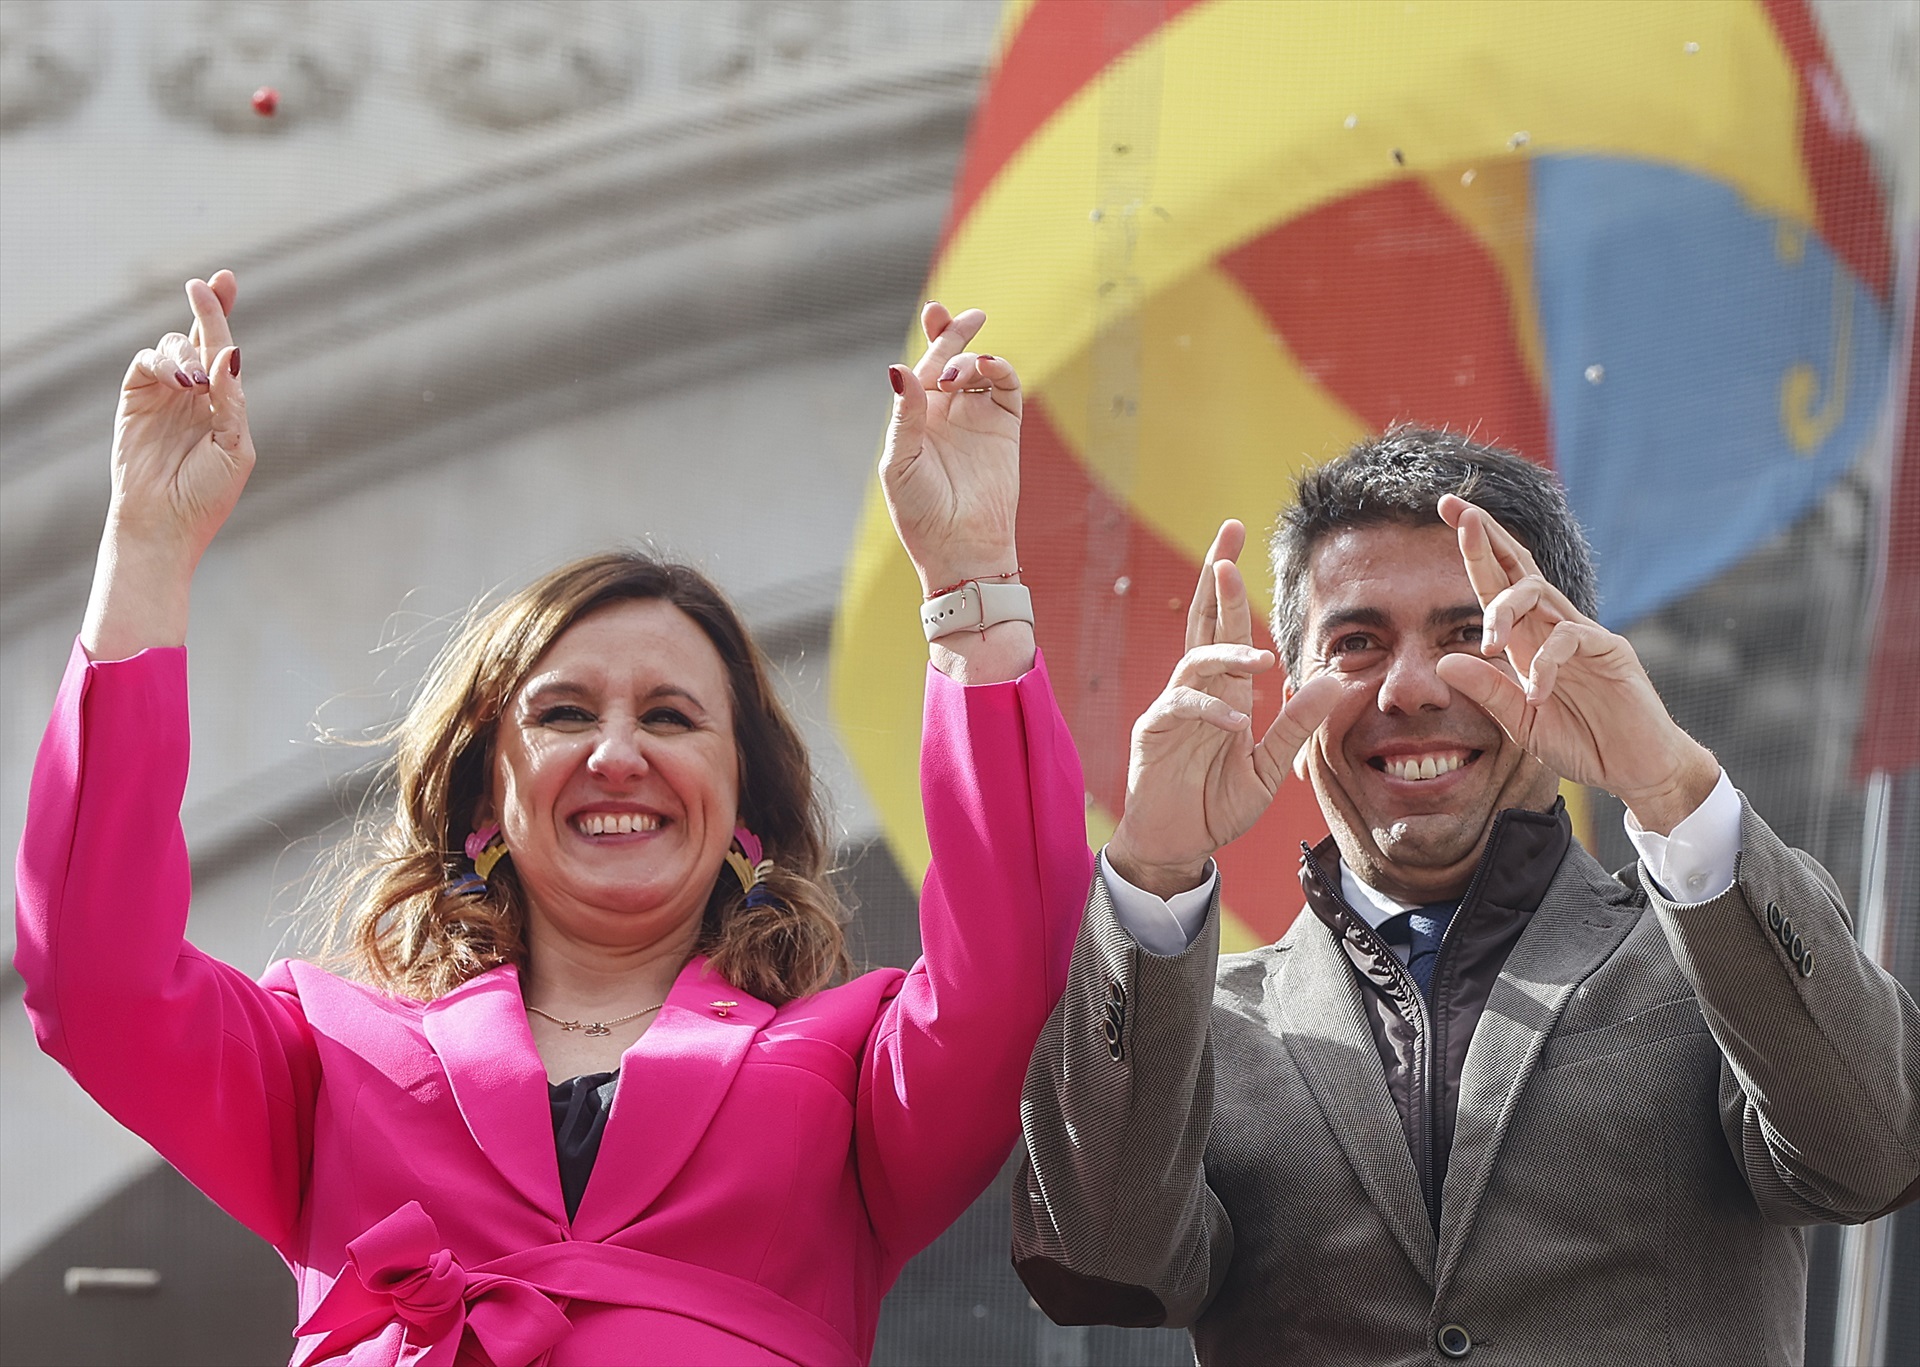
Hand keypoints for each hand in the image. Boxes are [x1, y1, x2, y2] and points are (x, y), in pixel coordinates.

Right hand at [108, 272, 253, 560]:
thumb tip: (232, 353)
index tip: (224, 278)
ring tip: (195, 383)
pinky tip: (180, 381)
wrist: (164, 523)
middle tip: (205, 288)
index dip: (224, 314)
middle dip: (207, 309)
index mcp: (225, 404)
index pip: (226, 352)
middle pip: (200, 338)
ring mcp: (164, 394)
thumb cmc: (207, 494)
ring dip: (188, 354)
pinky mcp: (135, 398)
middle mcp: (195, 394)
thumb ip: (232, 400)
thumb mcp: (235, 447)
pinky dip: (163, 362)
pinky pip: (146, 362)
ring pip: (175, 346)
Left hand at [879, 302, 1021, 594]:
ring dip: (970, 360)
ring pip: (980, 370)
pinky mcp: (1006, 430)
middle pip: (953, 360)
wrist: (961, 547)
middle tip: (967, 316)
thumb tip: (898, 368)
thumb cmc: (921, 513)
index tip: (936, 311)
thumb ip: (905, 415)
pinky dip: (1000, 370)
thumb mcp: (900, 462)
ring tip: (957, 375)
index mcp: (918, 419)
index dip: (932, 338)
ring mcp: (978, 420)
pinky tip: (985, 369)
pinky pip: (1006, 388)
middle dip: (956, 334)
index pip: (923, 369)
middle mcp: (948, 414)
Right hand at [1107, 522, 1347, 896]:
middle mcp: (1198, 690)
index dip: (1231, 584)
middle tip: (1228, 536)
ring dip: (1227, 652)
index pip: (1226, 625)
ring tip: (1261, 660)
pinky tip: (1236, 722)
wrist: (1177, 846)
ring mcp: (1173, 708)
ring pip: (1195, 659)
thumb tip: (1335, 680)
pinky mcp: (1155, 732)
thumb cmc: (1216, 806)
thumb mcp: (1269, 767)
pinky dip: (1210, 709)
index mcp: (1225, 690)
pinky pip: (1182, 707)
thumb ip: (1296, 724)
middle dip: (1214, 578)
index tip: (1240, 539)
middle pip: (1202, 620)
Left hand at [1433, 495, 1718, 833]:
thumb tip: (1442, 661)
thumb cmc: (1582, 743)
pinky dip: (1546, 663)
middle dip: (1487, 537)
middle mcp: (1553, 629)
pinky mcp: (1611, 652)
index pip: (1497, 585)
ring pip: (1540, 593)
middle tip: (1457, 512)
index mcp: (1528, 641)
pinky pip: (1571, 638)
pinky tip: (1537, 692)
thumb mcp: (1521, 722)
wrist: (1634, 770)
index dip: (1475, 551)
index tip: (1449, 512)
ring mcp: (1584, 636)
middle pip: (1520, 569)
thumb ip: (1488, 692)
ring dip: (1504, 608)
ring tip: (1490, 641)